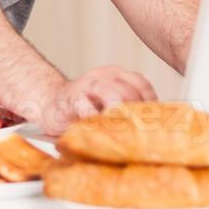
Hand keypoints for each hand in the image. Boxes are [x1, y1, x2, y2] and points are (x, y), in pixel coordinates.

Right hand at [38, 66, 156, 135]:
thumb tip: (156, 129)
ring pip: (108, 92)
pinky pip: (84, 106)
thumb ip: (129, 110)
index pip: (141, 84)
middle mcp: (103, 76)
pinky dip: (93, 117)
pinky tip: (99, 128)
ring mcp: (86, 85)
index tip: (155, 122)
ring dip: (118, 111)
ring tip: (123, 128)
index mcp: (117, 75)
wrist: (52, 105)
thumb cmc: (86, 108)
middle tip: (141, 132)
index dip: (151, 103)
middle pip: (127, 89)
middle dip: (136, 112)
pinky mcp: (70, 98)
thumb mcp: (110, 103)